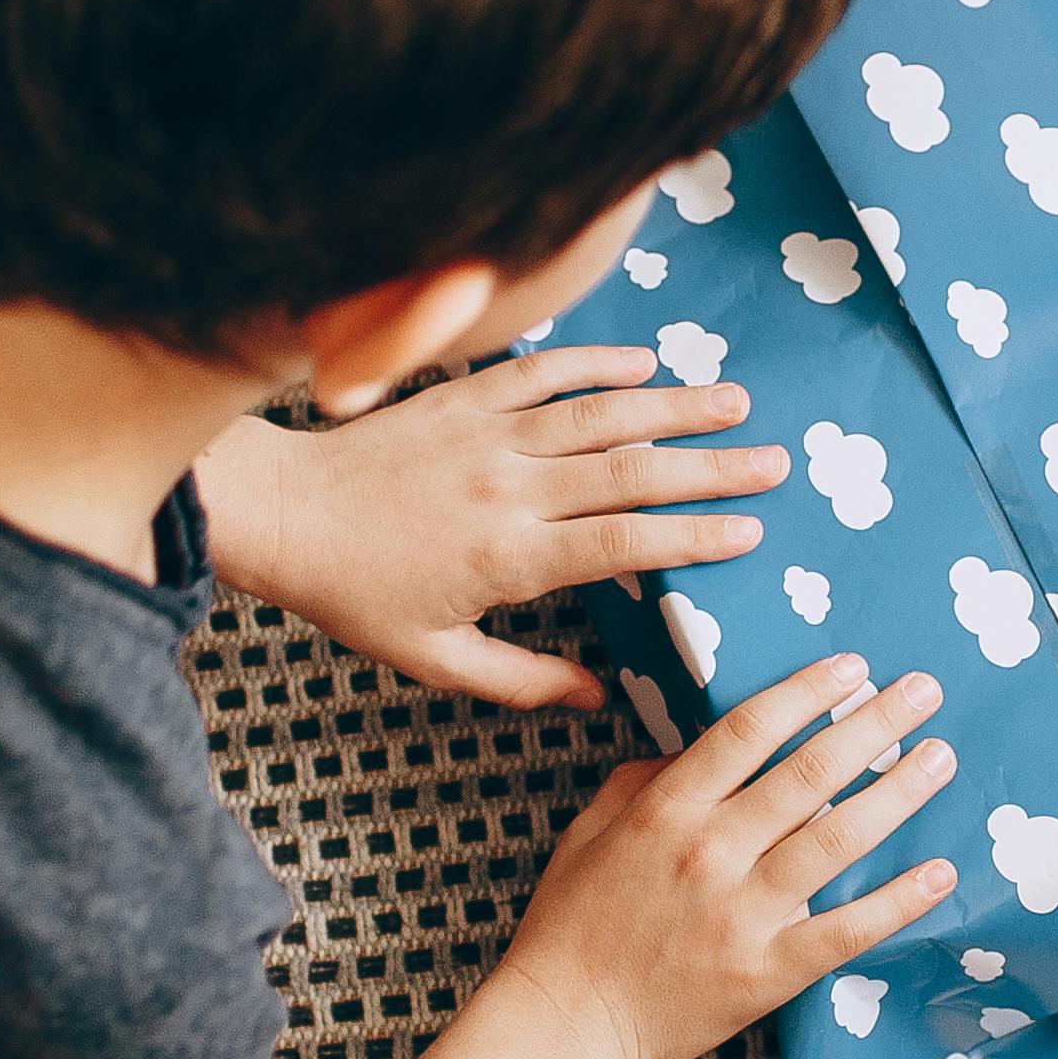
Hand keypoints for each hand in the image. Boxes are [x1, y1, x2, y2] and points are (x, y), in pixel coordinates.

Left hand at [204, 349, 782, 709]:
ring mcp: (486, 436)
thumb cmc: (356, 597)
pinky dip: (595, 362)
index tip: (749, 532)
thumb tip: (599, 698)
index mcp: (508, 558)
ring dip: (672, 404)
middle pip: (629, 473)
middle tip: (773, 462)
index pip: (621, 545)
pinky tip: (644, 360)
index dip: (690, 537)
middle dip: (709, 466)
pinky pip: (541, 372)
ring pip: (597, 414)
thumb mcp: (436, 660)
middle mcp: (508, 490)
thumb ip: (522, 682)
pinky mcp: (462, 400)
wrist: (284, 516)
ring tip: (733, 399)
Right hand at [494, 655, 962, 1058]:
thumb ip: (647, 778)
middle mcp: (710, 852)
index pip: (750, 729)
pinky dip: (900, 901)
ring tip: (940, 758)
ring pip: (838, 838)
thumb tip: (703, 745)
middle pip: (810, 772)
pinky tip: (941, 873)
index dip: (808, 691)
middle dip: (875, 724)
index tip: (855, 668)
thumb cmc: (571, 924)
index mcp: (665, 810)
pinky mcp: (768, 973)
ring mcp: (742, 915)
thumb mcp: (590, 830)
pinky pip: (848, 930)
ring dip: (898, 792)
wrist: (564, 1025)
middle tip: (922, 691)